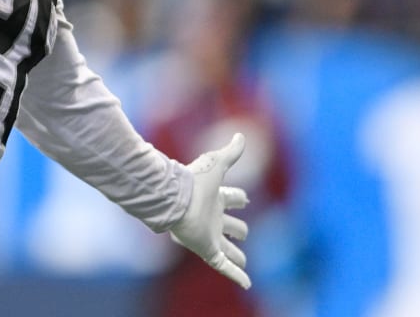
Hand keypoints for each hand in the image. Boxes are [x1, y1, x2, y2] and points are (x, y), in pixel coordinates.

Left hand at [168, 132, 251, 288]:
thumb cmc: (194, 180)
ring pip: (227, 247)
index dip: (238, 197)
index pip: (231, 198)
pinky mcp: (207, 249)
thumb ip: (231, 152)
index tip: (244, 198)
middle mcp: (213, 217)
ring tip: (242, 262)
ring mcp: (210, 234)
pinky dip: (236, 275)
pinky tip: (246, 284)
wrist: (173, 198)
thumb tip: (242, 134)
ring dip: (236, 255)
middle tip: (244, 232)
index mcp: (215, 197)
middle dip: (238, 228)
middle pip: (231, 225)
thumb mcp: (217, 164)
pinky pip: (224, 265)